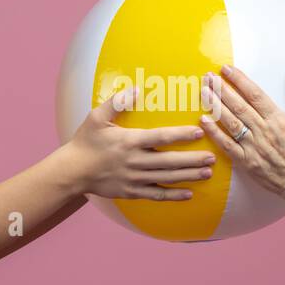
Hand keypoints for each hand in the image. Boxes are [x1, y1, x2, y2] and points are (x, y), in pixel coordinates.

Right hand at [65, 86, 216, 200]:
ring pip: (167, 178)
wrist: (72, 171)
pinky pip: (156, 195)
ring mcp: (134, 179)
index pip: (160, 137)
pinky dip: (173, 195)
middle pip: (169, 161)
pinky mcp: (132, 192)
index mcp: (129, 142)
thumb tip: (136, 88)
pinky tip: (189, 193)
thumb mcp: (96, 117)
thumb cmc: (85, 142)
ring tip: (207, 173)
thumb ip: (117, 102)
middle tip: (212, 157)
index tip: (199, 131)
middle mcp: (134, 161)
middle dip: (192, 159)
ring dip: (188, 176)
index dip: (181, 134)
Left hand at [199, 65, 284, 203]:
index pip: (255, 94)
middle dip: (222, 89)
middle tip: (209, 76)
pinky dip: (214, 133)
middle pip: (239, 105)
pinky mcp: (246, 162)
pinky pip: (227, 145)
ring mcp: (254, 147)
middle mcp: (264, 130)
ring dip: (216, 106)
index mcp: (278, 119)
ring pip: (231, 122)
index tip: (226, 69)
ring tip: (204, 92)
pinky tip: (203, 120)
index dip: (239, 80)